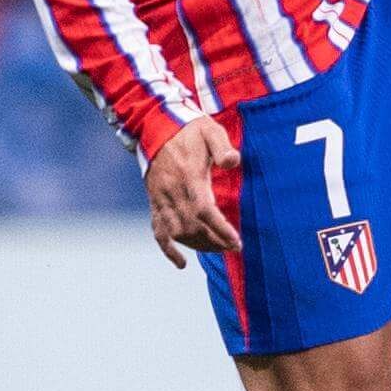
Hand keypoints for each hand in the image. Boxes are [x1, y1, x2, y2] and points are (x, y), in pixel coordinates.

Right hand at [144, 115, 241, 268]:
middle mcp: (173, 192)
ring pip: (177, 233)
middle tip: (233, 247)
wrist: (156, 127)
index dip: (220, 230)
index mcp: (189, 177)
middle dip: (214, 242)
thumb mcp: (211, 131)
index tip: (236, 243)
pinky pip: (158, 231)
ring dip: (198, 246)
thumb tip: (232, 161)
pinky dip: (168, 250)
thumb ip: (222, 147)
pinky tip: (181, 263)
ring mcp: (161, 199)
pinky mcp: (155, 202)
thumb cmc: (190, 130)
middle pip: (193, 227)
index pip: (205, 211)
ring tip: (217, 249)